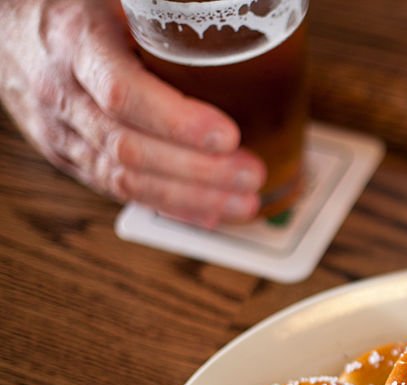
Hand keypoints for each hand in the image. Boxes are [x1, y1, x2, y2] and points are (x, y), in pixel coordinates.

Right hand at [0, 0, 264, 226]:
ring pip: (126, 179)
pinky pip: (120, 190)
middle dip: (200, 171)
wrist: (10, 26)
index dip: (178, 122)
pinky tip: (210, 212)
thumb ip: (162, 18)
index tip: (228, 135)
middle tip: (252, 174)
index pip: (124, 93)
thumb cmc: (75, 9)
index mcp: (77, 44)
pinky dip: (170, 205)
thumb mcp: (117, 2)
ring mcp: (62, 132)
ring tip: (245, 202)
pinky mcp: (68, 157)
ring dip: (192, 197)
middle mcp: (63, 95)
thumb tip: (228, 20)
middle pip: (131, 148)